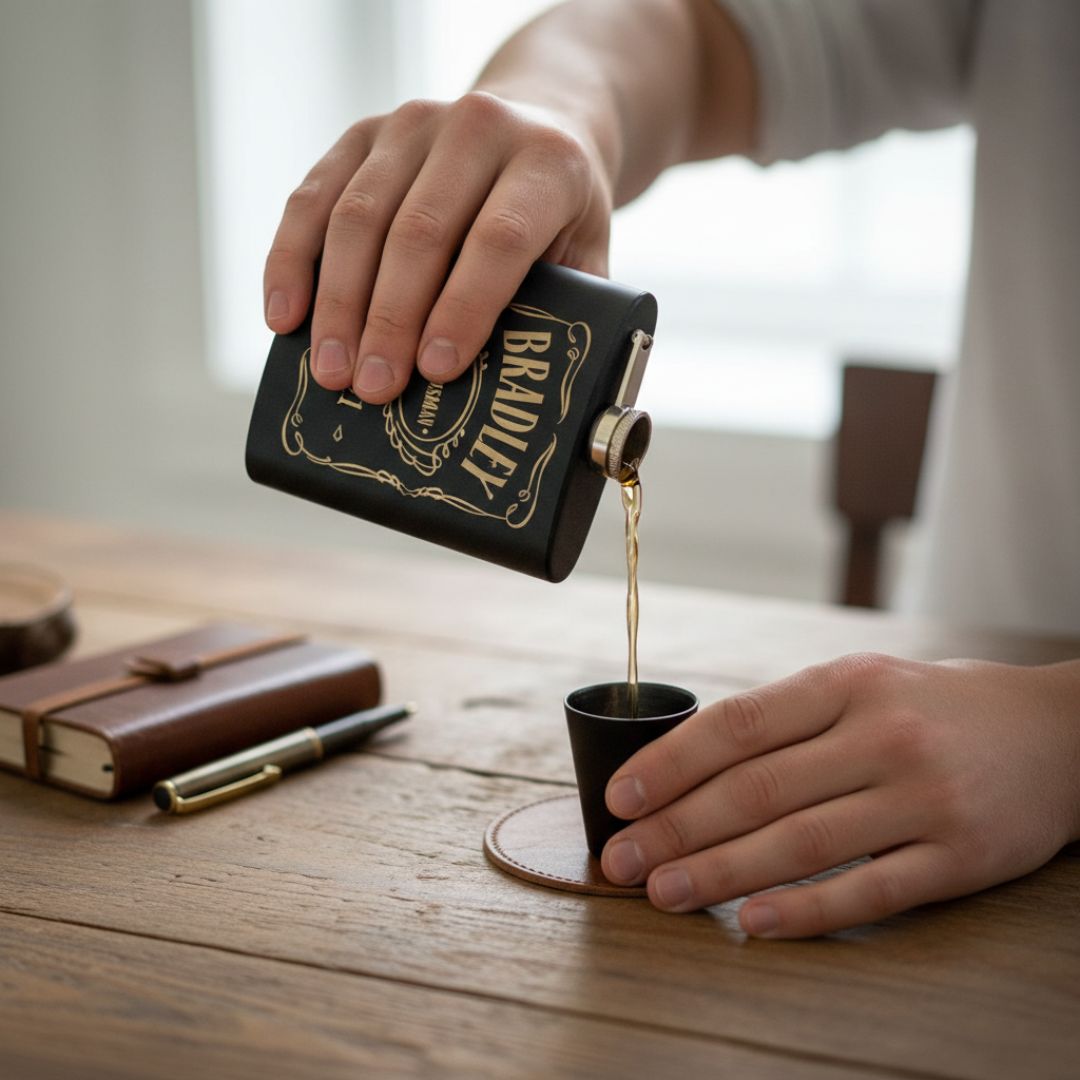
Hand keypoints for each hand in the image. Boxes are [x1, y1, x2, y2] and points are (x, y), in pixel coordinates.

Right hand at [263, 92, 612, 403]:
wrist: (537, 125)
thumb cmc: (559, 217)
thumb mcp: (586, 256)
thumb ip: (564, 312)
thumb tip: (516, 396)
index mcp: (546, 163)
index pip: (498, 237)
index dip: (464, 306)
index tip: (436, 369)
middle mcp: (477, 128)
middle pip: (419, 231)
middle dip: (390, 319)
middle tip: (373, 389)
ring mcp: (412, 125)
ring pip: (358, 215)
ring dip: (337, 302)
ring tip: (329, 372)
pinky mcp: (361, 134)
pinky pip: (312, 198)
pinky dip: (290, 261)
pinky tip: (284, 318)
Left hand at [600, 653, 1079, 936]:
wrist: (1058, 734)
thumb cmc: (933, 708)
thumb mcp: (863, 684)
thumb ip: (787, 719)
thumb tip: (686, 763)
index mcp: (847, 683)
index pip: (739, 724)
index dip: (671, 763)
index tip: (621, 797)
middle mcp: (883, 735)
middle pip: (757, 789)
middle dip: (676, 828)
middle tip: (622, 859)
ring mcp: (923, 797)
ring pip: (800, 843)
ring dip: (720, 873)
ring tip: (664, 892)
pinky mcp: (959, 856)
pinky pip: (870, 891)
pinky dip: (804, 910)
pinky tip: (751, 921)